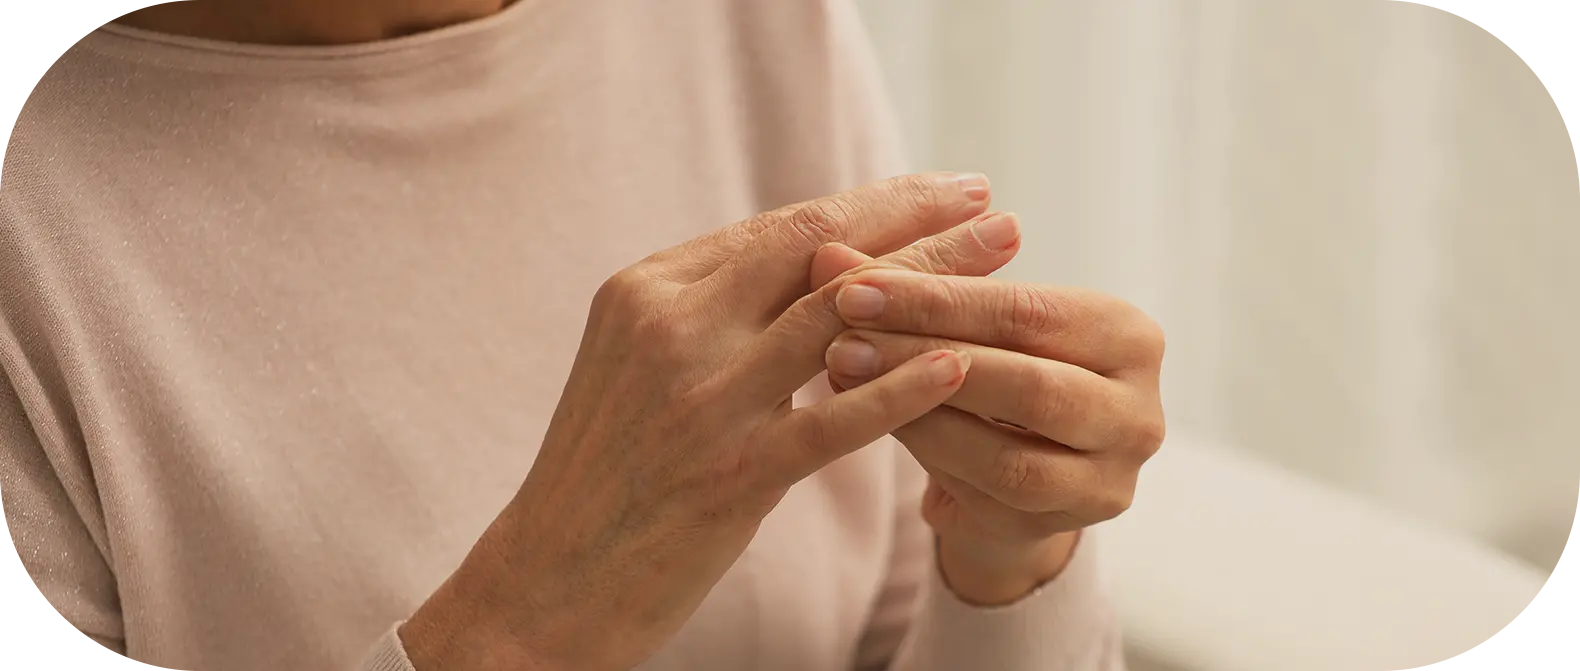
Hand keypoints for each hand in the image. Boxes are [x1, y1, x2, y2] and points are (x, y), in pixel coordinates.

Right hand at [399, 173, 1023, 670]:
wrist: (546, 579)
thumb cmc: (605, 474)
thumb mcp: (639, 364)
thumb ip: (713, 313)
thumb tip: (813, 269)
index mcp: (647, 289)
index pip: (782, 229)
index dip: (872, 205)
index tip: (940, 190)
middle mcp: (671, 326)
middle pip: (818, 253)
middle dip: (916, 223)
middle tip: (993, 208)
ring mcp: (700, 399)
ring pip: (836, 320)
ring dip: (932, 285)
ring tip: (1001, 261)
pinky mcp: (728, 473)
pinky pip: (834, 420)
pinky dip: (902, 390)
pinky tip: (960, 365)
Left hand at [812, 241, 1165, 603]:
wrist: (1016, 470)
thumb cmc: (994, 373)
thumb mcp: (966, 324)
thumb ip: (909, 287)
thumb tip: (826, 252)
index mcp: (1130, 336)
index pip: (1028, 310)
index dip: (937, 298)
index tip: (854, 284)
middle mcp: (1139, 412)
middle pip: (1025, 382)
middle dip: (923, 355)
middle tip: (840, 335)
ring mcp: (1110, 479)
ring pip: (1008, 452)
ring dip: (918, 413)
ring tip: (845, 375)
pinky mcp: (1068, 528)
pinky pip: (989, 495)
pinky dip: (929, 455)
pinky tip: (872, 425)